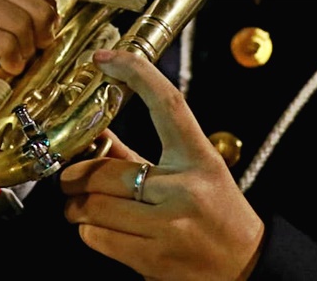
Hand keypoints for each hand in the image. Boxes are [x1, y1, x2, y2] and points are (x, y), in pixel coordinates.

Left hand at [59, 49, 263, 280]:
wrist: (245, 268)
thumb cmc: (218, 215)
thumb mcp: (191, 173)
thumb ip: (140, 153)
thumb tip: (97, 133)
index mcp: (200, 158)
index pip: (168, 103)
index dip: (136, 72)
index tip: (106, 57)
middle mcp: (185, 189)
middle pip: (106, 172)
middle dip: (77, 177)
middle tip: (70, 178)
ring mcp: (169, 227)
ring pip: (94, 207)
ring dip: (78, 207)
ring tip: (81, 206)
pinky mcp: (154, 259)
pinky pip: (98, 238)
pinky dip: (88, 231)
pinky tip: (100, 228)